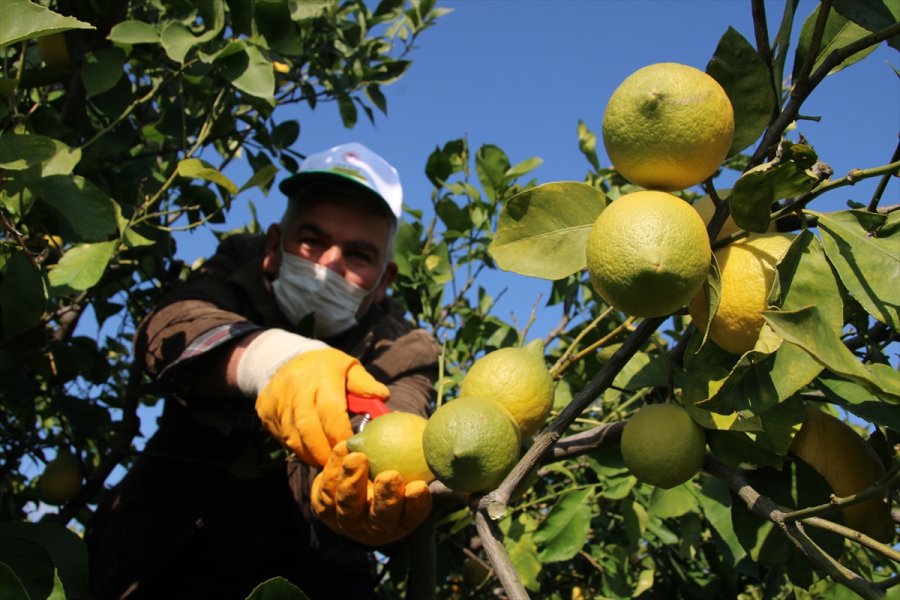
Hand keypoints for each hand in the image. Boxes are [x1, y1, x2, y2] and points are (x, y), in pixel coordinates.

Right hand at [255, 348, 388, 465]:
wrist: (284, 358)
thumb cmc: (326, 368)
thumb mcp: (348, 368)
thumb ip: (365, 384)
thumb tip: (384, 397)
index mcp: (321, 375)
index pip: (331, 410)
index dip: (341, 434)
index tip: (353, 449)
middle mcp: (296, 387)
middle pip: (308, 428)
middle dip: (325, 451)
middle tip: (339, 463)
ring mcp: (277, 399)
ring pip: (293, 437)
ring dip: (311, 454)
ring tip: (326, 462)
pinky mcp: (265, 410)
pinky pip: (281, 437)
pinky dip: (297, 449)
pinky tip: (310, 453)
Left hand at [311, 441, 431, 546]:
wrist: (354, 476)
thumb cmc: (393, 466)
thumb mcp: (412, 467)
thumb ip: (426, 462)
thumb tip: (449, 447)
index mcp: (402, 520)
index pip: (412, 516)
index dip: (416, 505)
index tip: (419, 486)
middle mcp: (375, 526)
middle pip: (381, 518)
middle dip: (386, 499)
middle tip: (390, 476)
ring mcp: (348, 519)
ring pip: (348, 506)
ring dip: (353, 482)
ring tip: (358, 457)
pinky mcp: (325, 507)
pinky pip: (327, 489)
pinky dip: (334, 467)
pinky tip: (343, 448)